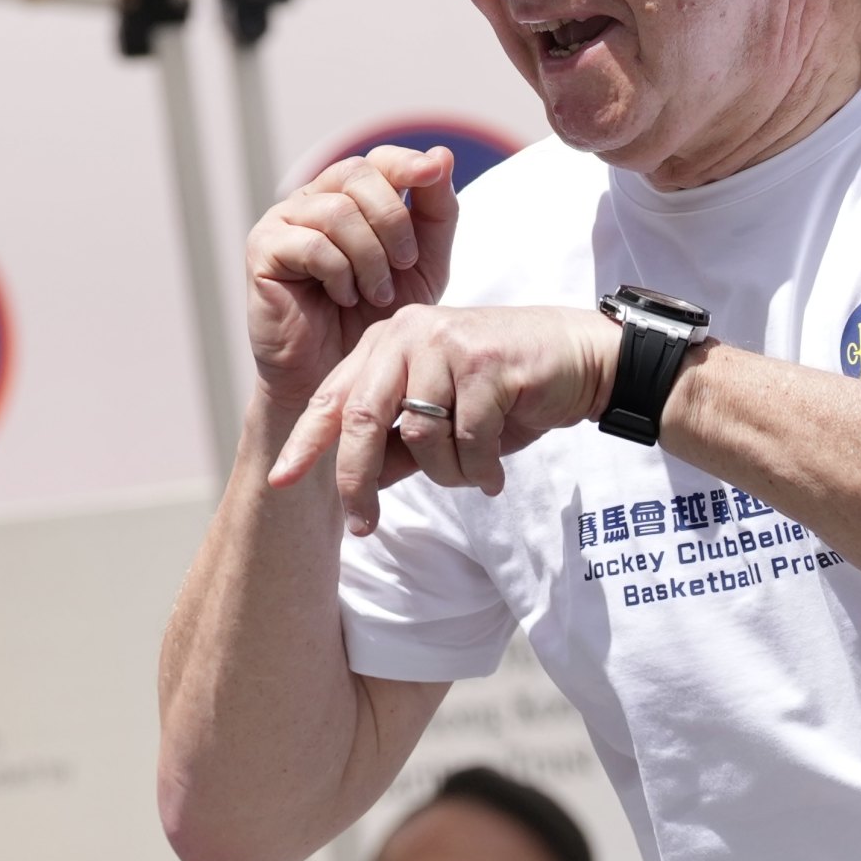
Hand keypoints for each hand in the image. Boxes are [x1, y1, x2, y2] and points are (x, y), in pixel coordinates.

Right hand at [244, 146, 459, 416]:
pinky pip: (311, 244)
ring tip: (376, 293)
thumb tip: (441, 154)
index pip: (377, 158)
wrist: (337, 375)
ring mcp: (282, 222)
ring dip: (370, 256)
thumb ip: (435, 211)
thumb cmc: (375, 320)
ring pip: (337, 211)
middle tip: (405, 265)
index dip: (405, 162)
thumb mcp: (422, 263)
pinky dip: (340, 273)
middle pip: (357, 174)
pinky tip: (344, 298)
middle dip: (393, 220)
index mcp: (348, 196)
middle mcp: (311, 200)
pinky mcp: (262, 250)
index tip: (432, 174)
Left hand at [267, 303, 616, 534]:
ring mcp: (446, 344)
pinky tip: (495, 471)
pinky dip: (481, 468)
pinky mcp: (484, 362)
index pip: (333, 397)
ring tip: (474, 473)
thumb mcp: (442, 418)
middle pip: (363, 419)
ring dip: (447, 474)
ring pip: (420, 437)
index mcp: (387, 343)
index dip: (305, 442)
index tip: (281, 481)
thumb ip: (397, 444)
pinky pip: (467, 439)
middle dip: (358, 481)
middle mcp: (409, 335)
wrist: (580, 359)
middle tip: (363, 526)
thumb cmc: (506, 391)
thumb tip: (357, 483)